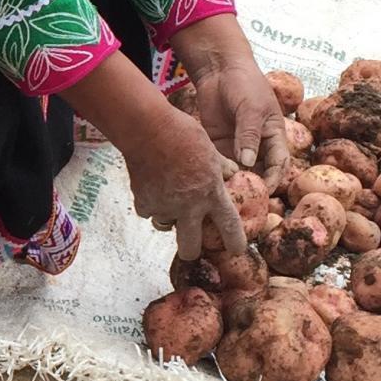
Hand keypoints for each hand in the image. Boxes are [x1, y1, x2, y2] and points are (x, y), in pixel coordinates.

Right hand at [119, 105, 247, 262]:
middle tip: (192, 246)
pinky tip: (152, 187)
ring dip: (167, 219)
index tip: (236, 250)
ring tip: (167, 201)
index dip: (235, 242)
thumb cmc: (183, 134)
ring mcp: (164, 206)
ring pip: (165, 226)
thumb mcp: (210, 149)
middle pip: (190, 247)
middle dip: (192, 251)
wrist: (149, 130)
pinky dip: (150, 203)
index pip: (229, 226)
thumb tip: (231, 172)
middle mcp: (189, 206)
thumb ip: (221, 167)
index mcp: (211, 193)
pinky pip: (148, 211)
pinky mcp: (143, 202)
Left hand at [173, 15, 288, 180]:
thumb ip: (248, 134)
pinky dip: (216, 172)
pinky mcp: (218, 144)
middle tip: (241, 200)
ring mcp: (237, 146)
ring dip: (232, 182)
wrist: (219, 69)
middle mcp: (257, 145)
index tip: (264, 192)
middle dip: (252, 188)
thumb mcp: (251, 108)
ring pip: (238, 172)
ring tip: (223, 193)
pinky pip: (219, 163)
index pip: (279, 164)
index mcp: (274, 136)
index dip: (274, 179)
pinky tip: (209, 179)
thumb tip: (248, 162)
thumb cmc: (244, 83)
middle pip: (259, 173)